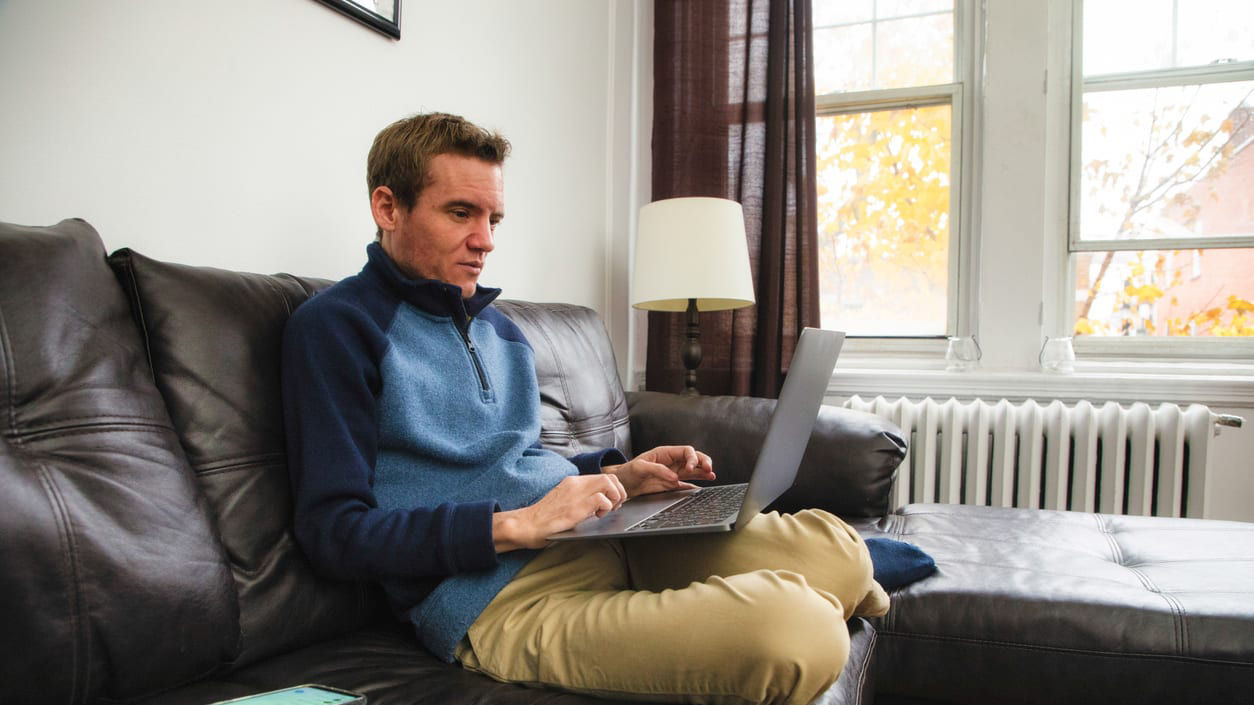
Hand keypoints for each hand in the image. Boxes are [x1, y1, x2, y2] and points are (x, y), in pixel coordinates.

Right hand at [492, 474, 626, 550]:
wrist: (527, 525)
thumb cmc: (544, 519)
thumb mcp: (564, 502)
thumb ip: (580, 499)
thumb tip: (599, 504)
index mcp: (572, 482)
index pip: (602, 476)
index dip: (613, 488)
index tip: (612, 502)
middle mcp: (575, 483)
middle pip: (609, 477)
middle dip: (618, 491)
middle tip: (615, 506)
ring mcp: (576, 494)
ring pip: (608, 483)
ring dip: (614, 497)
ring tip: (607, 511)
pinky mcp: (576, 507)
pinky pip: (601, 499)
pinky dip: (606, 507)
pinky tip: (597, 516)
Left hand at [603, 445, 714, 497]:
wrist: (623, 484)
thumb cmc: (629, 471)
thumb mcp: (641, 467)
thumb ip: (658, 470)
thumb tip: (674, 477)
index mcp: (666, 453)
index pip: (686, 451)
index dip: (692, 458)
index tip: (691, 468)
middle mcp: (672, 462)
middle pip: (693, 458)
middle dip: (703, 462)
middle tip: (709, 469)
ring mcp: (673, 473)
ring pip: (693, 470)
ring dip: (703, 472)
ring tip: (712, 476)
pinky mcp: (671, 484)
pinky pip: (686, 484)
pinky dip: (695, 486)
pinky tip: (702, 487)